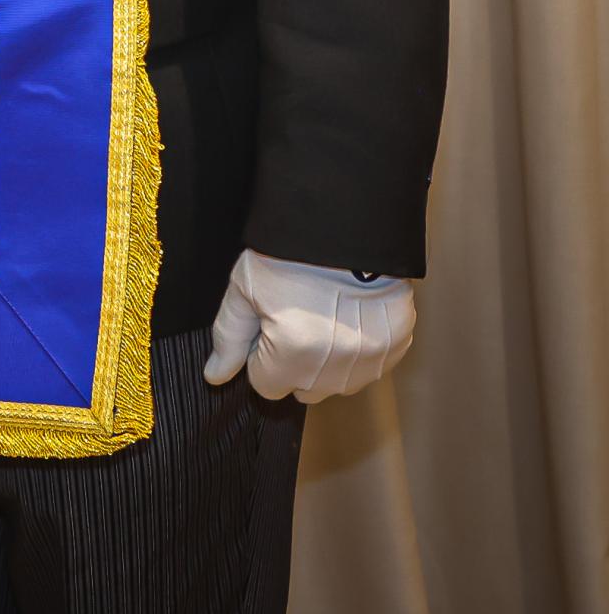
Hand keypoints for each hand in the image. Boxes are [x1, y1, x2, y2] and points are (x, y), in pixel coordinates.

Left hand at [203, 249, 414, 402]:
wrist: (346, 224)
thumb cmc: (289, 254)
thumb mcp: (244, 286)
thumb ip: (229, 336)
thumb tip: (215, 376)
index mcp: (294, 352)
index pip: (266, 385)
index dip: (260, 357)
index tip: (266, 327)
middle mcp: (336, 366)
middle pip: (302, 389)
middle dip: (291, 363)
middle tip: (293, 318)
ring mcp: (372, 358)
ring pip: (338, 384)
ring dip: (326, 363)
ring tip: (322, 316)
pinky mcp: (397, 345)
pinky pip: (370, 367)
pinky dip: (357, 351)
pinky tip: (348, 318)